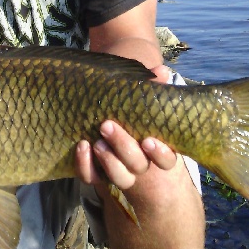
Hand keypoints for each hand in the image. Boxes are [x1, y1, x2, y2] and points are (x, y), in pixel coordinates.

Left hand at [74, 63, 178, 189]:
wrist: (104, 117)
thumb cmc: (130, 108)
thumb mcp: (141, 97)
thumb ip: (153, 86)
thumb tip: (162, 72)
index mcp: (155, 148)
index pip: (166, 160)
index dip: (160, 154)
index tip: (148, 140)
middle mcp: (138, 163)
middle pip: (137, 166)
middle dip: (123, 148)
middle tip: (107, 126)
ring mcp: (118, 170)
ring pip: (118, 177)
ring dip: (108, 160)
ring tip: (96, 141)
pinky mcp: (97, 172)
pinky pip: (91, 177)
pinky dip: (85, 165)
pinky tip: (81, 145)